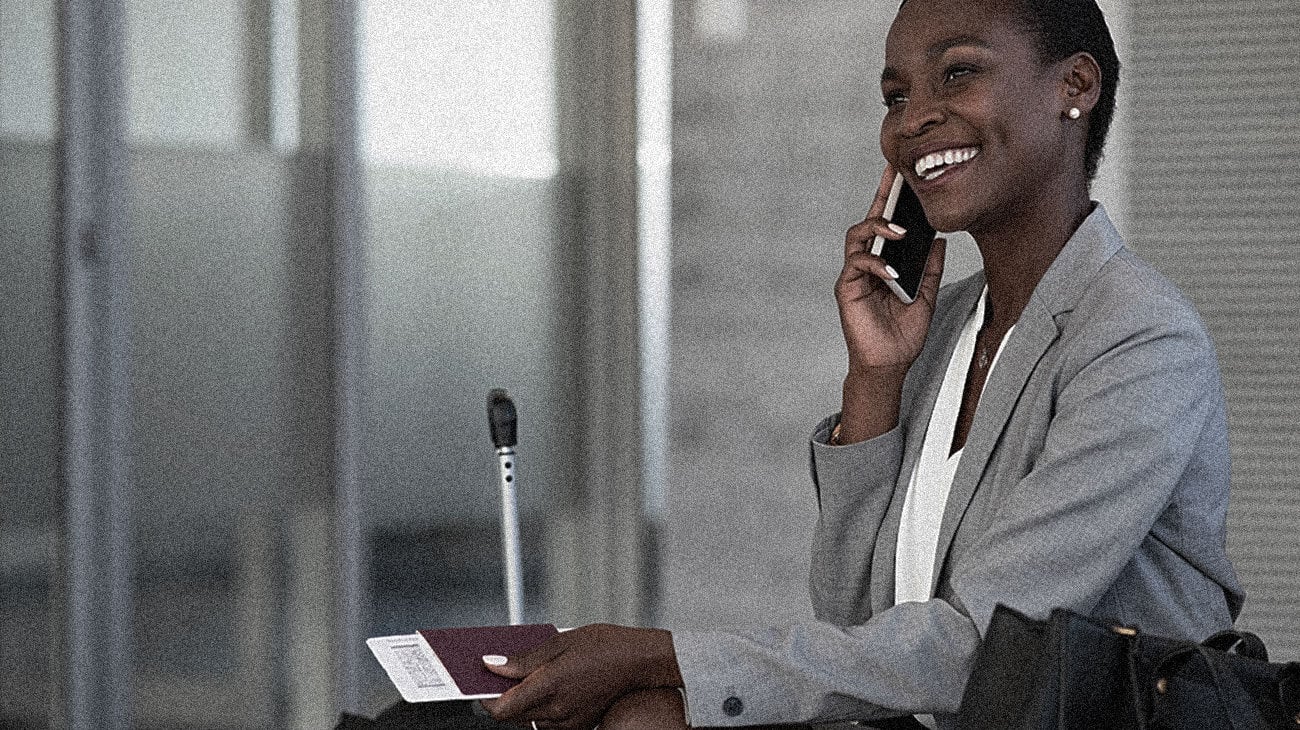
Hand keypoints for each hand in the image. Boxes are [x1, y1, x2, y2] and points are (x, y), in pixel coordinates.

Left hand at [479, 624, 681, 729]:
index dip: (486, 698)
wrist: (640, 661)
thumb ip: (523, 659)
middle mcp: (558, 710)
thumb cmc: (606, 646)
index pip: (501, 709)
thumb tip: (492, 666)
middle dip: (503, 696)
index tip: (482, 682)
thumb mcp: (560, 642)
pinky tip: (547, 685)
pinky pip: (547, 721)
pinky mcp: (578, 725)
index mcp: (550, 686)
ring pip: (529, 719)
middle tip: (503, 673)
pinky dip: (541, 706)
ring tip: (531, 676)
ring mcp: (569, 721)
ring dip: (523, 701)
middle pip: (512, 715)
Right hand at [836, 163, 946, 375]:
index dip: (890, 199)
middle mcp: (867, 264)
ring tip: (900, 231)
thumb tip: (941, 240)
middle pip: (869, 220)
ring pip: (857, 235)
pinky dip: (876, 262)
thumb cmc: (903, 334)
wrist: (890, 364)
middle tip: (893, 175)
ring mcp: (855, 274)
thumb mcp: (926, 296)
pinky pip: (857, 263)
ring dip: (878, 228)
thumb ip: (931, 268)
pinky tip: (892, 271)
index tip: (900, 174)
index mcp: (886, 262)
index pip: (887, 224)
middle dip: (880, 196)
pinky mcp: (846, 288)